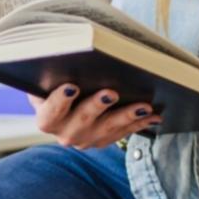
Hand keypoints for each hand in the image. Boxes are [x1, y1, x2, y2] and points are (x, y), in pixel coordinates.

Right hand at [30, 82, 159, 148]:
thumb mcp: (45, 84)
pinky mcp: (103, 140)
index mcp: (48, 119)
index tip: (72, 86)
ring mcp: (86, 139)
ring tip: (143, 106)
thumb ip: (49, 76)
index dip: (60, 100)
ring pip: (108, 128)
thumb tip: (62, 58)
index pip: (51, 112)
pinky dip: (139, 123)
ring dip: (127, 116)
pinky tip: (153, 115)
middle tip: (111, 93)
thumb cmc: (53, 89)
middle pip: (83, 120)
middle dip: (98, 106)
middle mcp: (65, 133)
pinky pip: (123, 132)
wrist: (60, 111)